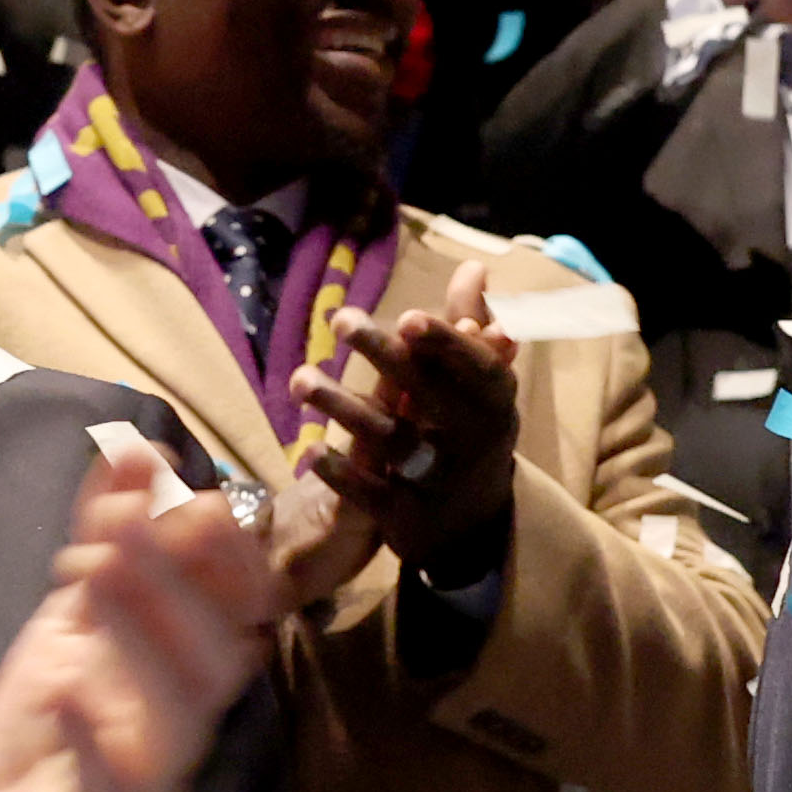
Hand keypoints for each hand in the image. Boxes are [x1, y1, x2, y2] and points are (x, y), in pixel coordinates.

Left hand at [0, 451, 280, 791]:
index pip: (236, 612)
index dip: (228, 554)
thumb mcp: (67, 636)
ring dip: (138, 638)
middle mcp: (177, 732)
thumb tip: (133, 453)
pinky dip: (91, 740)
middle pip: (210, 655)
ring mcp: (142, 790)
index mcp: (178, 680)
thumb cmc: (49, 749)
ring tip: (91, 568)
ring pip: (171, 716)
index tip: (194, 490)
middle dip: (173, 579)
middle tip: (117, 519)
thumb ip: (101, 552)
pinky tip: (68, 688)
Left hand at [287, 258, 520, 573]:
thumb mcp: (481, 384)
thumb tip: (473, 266)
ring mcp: (435, 479)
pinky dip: (338, 472)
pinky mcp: (403, 514)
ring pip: (386, 439)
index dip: (441, 343)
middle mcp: (468, 439)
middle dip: (383, 356)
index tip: (407, 317)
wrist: (472, 525)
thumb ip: (469, 326)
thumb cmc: (469, 429)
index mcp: (492, 401)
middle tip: (339, 319)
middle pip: (423, 393)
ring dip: (341, 408)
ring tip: (298, 380)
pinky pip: (367, 492)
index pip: (471, 367)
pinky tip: (307, 448)